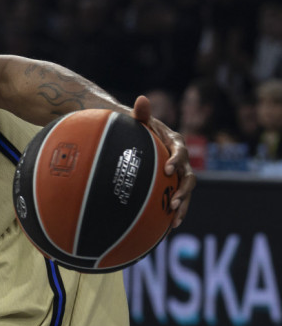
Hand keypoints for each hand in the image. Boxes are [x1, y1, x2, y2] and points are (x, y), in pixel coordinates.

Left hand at [131, 95, 195, 227]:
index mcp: (175, 143)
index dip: (176, 160)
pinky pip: (178, 199)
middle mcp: (181, 160)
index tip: (167, 170)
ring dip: (183, 206)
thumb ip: (141, 112)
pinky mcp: (173, 185)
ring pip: (186, 192)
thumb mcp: (139, 119)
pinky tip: (168, 227)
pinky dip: (175, 212)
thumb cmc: (137, 128)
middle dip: (183, 192)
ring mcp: (179, 174)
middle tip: (172, 204)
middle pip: (189, 177)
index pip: (179, 152)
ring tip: (174, 220)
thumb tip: (141, 99)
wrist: (138, 137)